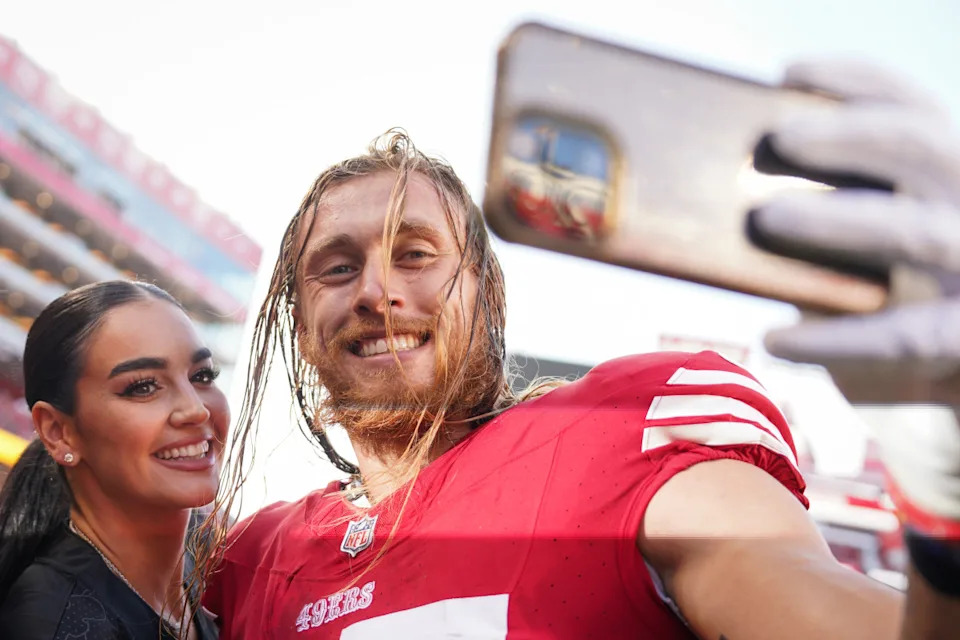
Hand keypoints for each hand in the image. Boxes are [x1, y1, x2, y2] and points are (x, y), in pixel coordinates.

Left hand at [750, 59, 959, 537]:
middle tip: (778, 137)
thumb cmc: (915, 300)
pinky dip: (832, 338)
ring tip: (764, 217)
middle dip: (847, 133)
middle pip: (921, 144)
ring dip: (834, 218)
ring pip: (911, 230)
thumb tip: (744, 199)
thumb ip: (848, 210)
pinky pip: (899, 334)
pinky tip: (775, 341)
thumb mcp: (890, 243)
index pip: (910, 106)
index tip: (786, 74)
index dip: (853, 80)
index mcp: (952, 172)